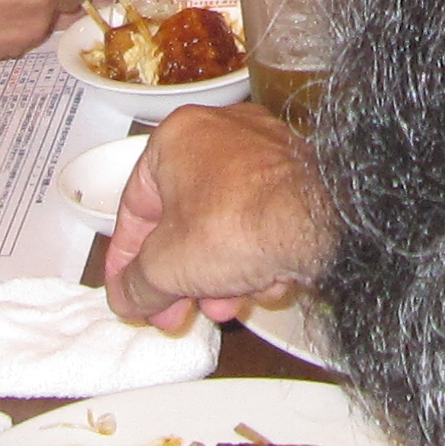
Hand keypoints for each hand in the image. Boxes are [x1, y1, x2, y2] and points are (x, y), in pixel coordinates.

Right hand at [105, 105, 328, 328]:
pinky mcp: (303, 175)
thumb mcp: (165, 267)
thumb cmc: (235, 225)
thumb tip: (127, 297)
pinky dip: (259, 254)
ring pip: (227, 223)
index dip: (126, 257)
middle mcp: (223, 133)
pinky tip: (264, 284)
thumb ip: (136, 285)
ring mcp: (268, 151)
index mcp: (177, 137)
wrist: (318, 224)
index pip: (136, 204)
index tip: (126, 289)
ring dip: (220, 272)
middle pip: (185, 218)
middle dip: (180, 274)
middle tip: (175, 312)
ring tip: (226, 307)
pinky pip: (265, 220)